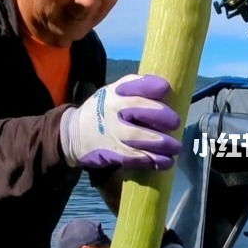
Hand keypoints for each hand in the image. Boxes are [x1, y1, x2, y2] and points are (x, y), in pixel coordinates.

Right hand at [60, 74, 181, 169]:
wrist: (72, 134)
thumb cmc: (102, 111)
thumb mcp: (112, 94)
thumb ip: (135, 91)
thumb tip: (168, 93)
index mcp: (116, 92)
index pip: (135, 85)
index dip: (152, 86)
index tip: (166, 89)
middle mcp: (113, 109)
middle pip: (138, 108)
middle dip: (161, 116)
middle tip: (176, 124)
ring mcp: (112, 131)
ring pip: (138, 136)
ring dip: (161, 143)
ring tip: (176, 148)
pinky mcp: (112, 152)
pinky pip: (134, 157)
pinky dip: (151, 160)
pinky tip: (164, 162)